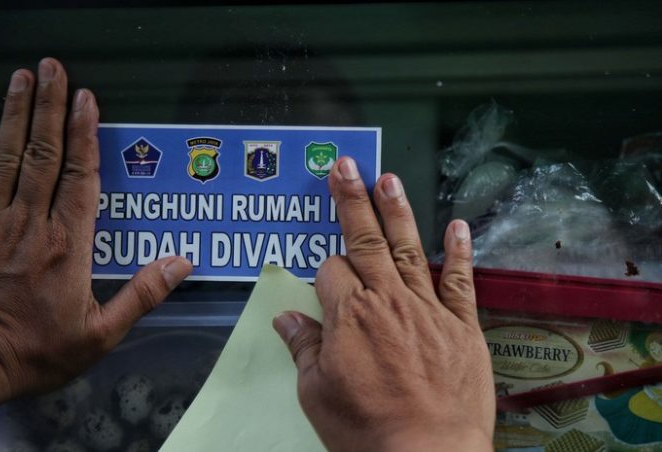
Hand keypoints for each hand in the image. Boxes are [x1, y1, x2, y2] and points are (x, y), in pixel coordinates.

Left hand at [0, 58, 191, 408]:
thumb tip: (182, 261)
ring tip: (22, 78)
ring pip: (10, 156)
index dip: (84, 135)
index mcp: (67, 245)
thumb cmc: (39, 350)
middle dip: (48, 107)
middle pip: (41, 153)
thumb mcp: (101, 334)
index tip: (86, 100)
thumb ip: (142, 295)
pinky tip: (0, 127)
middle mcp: (31, 224)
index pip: (78, 177)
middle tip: (52, 68)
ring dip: (17, 114)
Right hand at [274, 157, 494, 450]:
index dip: (323, 272)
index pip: (330, 270)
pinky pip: (460, 280)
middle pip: (364, 240)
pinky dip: (459, 252)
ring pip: (408, 248)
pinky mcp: (461, 324)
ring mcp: (427, 308)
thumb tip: (285, 317)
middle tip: (345, 165)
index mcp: (348, 315)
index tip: (323, 287)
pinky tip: (458, 225)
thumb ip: (303, 348)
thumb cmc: (366, 429)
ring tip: (388, 178)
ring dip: (397, 211)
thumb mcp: (317, 393)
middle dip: (351, 200)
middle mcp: (387, 299)